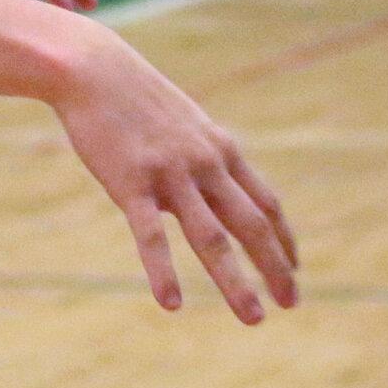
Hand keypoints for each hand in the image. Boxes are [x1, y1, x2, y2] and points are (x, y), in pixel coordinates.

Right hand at [52, 30, 299, 323]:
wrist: (92, 69)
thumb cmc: (133, 96)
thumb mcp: (182, 122)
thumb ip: (200, 155)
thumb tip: (209, 187)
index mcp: (221, 151)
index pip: (267, 204)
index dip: (285, 240)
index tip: (295, 270)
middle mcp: (206, 165)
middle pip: (252, 225)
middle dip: (276, 268)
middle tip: (291, 305)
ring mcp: (171, 175)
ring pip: (212, 238)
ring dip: (235, 282)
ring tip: (254, 318)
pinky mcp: (132, 183)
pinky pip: (151, 236)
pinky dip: (163, 272)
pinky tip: (170, 304)